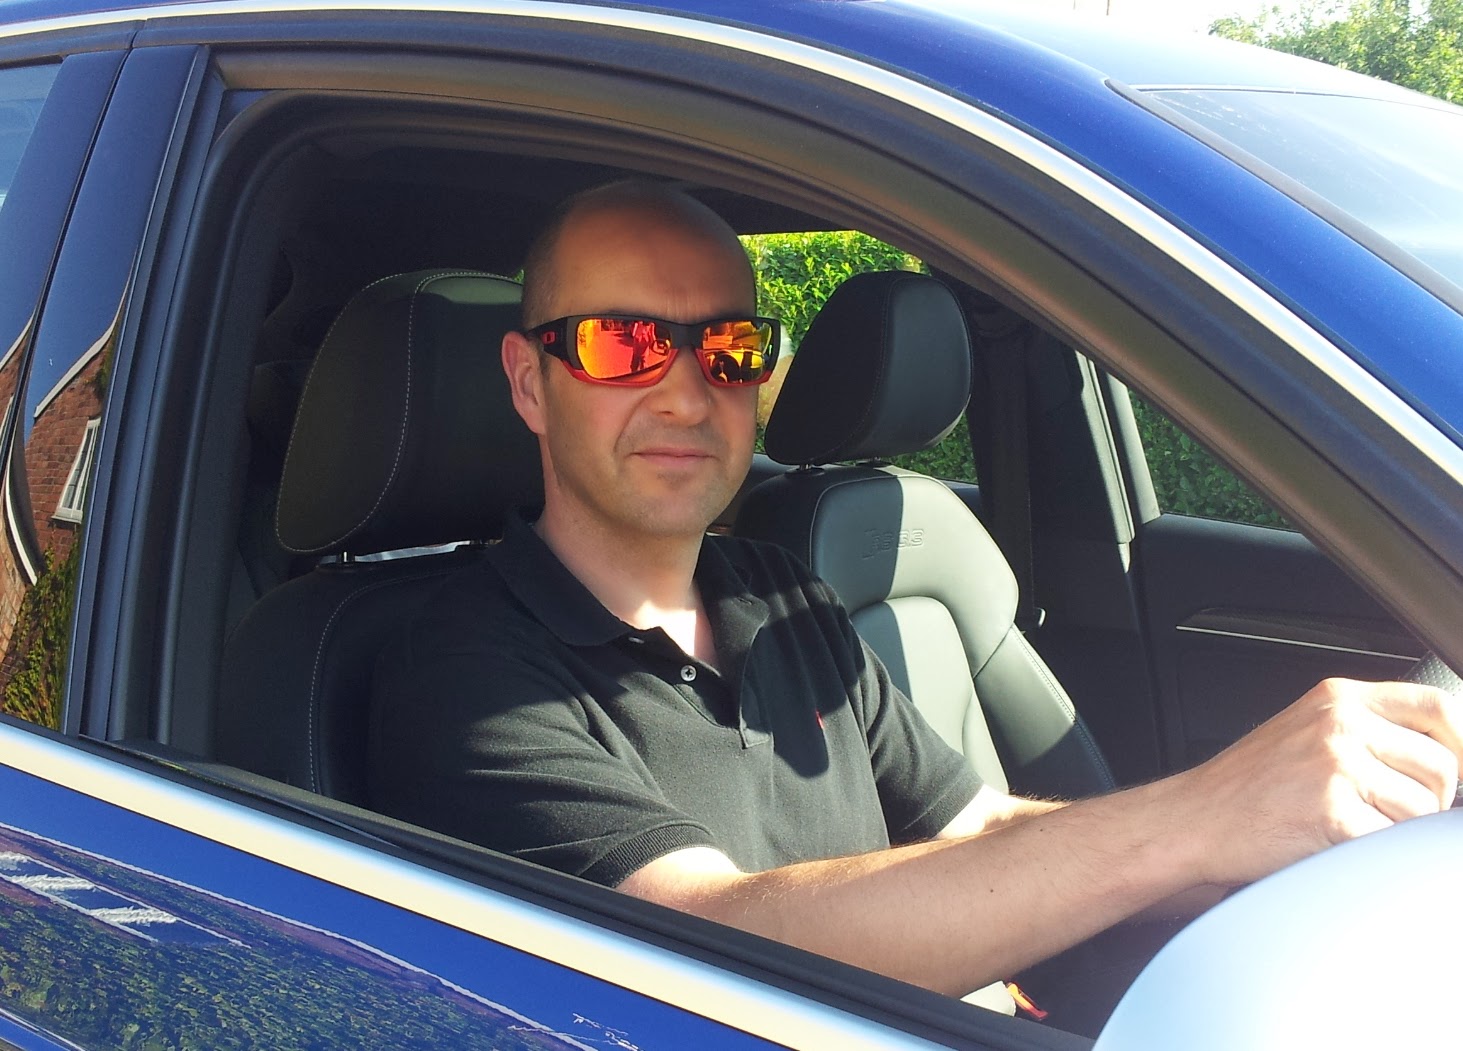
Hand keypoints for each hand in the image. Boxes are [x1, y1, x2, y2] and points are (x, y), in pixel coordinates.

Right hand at [1176, 677, 1461, 886]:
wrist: (1193, 819)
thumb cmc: (1246, 785)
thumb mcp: (1304, 730)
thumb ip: (1365, 730)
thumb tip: (1443, 755)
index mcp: (1338, 698)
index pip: (1438, 707)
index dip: (1462, 746)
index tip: (1458, 773)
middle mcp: (1340, 724)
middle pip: (1441, 766)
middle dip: (1428, 801)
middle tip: (1385, 813)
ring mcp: (1336, 766)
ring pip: (1424, 810)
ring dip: (1399, 830)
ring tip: (1353, 828)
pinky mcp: (1333, 812)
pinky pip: (1393, 841)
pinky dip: (1375, 854)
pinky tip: (1339, 844)